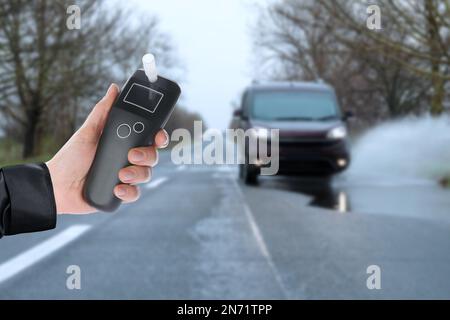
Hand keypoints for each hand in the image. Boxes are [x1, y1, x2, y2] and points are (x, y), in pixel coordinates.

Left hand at [46, 84, 168, 213]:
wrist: (58, 185)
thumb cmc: (72, 157)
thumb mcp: (88, 131)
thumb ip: (103, 111)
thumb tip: (114, 89)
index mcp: (125, 143)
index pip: (150, 139)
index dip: (159, 137)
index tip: (158, 137)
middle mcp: (129, 160)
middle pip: (153, 156)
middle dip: (147, 156)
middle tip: (132, 155)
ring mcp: (127, 177)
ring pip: (147, 175)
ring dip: (137, 174)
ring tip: (120, 175)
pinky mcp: (122, 194)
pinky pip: (135, 194)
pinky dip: (129, 192)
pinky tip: (117, 189)